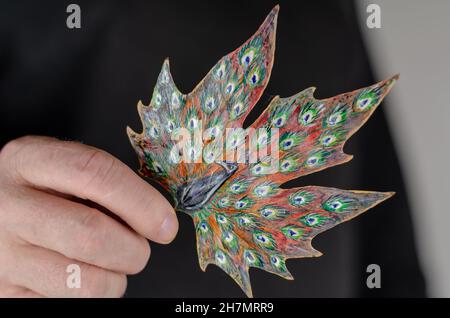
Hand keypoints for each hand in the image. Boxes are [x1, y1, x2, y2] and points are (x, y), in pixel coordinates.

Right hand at [0, 136, 177, 296]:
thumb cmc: (41, 190)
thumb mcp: (62, 169)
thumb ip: (105, 183)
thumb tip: (158, 218)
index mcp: (29, 161)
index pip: (96, 175)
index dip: (140, 202)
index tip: (165, 223)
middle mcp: (9, 206)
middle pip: (90, 235)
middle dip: (133, 249)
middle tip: (139, 248)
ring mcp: (3, 254)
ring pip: (83, 282)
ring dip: (115, 278)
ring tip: (109, 263)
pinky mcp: (5, 292)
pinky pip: (69, 303)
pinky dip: (93, 293)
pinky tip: (84, 275)